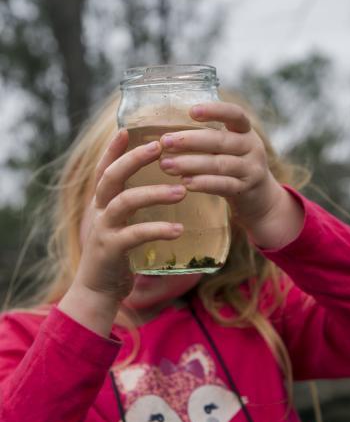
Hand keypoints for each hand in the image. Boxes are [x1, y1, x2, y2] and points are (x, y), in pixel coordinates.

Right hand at [73, 129, 186, 301]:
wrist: (96, 291)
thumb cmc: (115, 255)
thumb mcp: (119, 226)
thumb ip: (130, 207)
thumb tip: (159, 188)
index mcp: (102, 203)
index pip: (104, 169)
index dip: (113, 149)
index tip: (126, 129)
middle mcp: (99, 212)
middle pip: (111, 177)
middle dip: (134, 159)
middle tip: (160, 147)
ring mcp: (103, 230)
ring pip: (125, 202)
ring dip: (154, 193)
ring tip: (181, 191)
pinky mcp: (111, 250)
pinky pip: (135, 235)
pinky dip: (157, 230)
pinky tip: (179, 230)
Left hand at [159, 102, 302, 248]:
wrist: (259, 197)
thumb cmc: (233, 165)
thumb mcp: (229, 147)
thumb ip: (208, 138)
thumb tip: (168, 133)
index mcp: (245, 131)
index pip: (235, 114)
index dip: (215, 110)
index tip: (191, 111)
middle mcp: (252, 147)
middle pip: (220, 141)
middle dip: (190, 140)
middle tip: (165, 142)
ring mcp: (251, 169)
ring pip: (219, 164)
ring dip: (190, 164)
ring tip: (166, 165)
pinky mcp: (245, 189)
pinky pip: (222, 185)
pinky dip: (203, 183)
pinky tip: (185, 182)